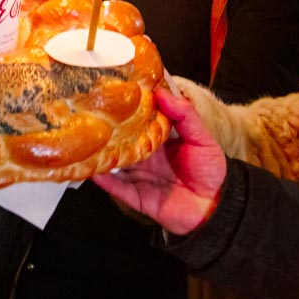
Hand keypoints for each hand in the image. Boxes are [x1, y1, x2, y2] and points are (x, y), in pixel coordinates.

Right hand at [92, 88, 227, 235]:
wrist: (215, 207)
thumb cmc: (210, 170)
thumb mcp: (202, 137)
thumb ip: (185, 115)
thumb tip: (162, 92)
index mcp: (159, 140)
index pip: (138, 121)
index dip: (127, 109)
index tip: (112, 91)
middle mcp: (145, 157)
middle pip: (121, 142)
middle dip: (107, 131)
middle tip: (88, 114)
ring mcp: (139, 177)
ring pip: (114, 164)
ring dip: (100, 156)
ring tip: (83, 142)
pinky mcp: (137, 196)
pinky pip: (117, 188)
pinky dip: (105, 180)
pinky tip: (92, 170)